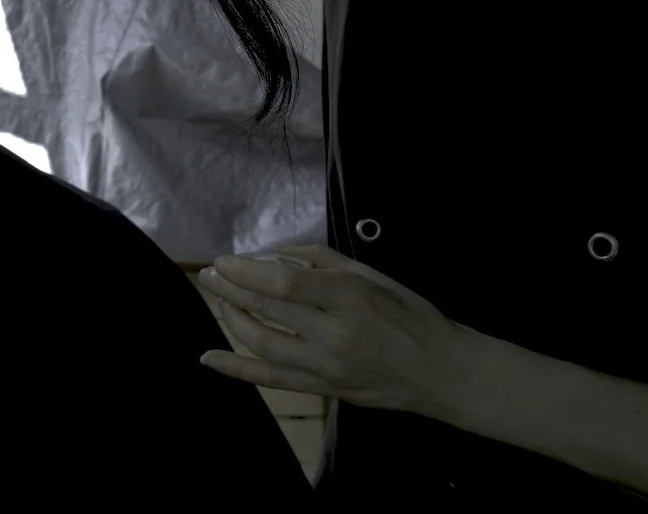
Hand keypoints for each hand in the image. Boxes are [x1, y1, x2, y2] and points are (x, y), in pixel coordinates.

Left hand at [196, 245, 480, 418]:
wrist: (439, 371)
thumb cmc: (409, 314)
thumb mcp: (371, 275)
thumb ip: (321, 261)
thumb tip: (276, 257)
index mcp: (350, 298)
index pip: (284, 285)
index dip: (247, 272)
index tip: (224, 260)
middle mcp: (334, 334)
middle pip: (268, 311)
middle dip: (231, 290)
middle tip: (210, 275)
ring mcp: (325, 367)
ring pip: (263, 344)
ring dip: (233, 319)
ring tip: (220, 299)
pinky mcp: (322, 389)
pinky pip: (270, 380)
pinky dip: (236, 369)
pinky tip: (208, 358)